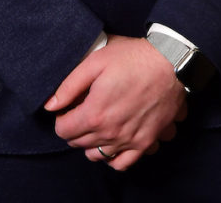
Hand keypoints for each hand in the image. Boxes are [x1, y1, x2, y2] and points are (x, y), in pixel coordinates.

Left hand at [44, 34, 187, 170]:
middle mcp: (110, 133)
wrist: (171, 62)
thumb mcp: (97, 61)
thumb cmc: (134, 58)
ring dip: (91, 143)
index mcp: (95, 113)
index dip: (62, 117)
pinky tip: (114, 141)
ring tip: (97, 124)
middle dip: (75, 128)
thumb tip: (50, 105)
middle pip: (78, 143)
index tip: (69, 106)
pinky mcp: (146, 142)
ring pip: (97, 156)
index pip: (63, 130)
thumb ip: (70, 85)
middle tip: (83, 110)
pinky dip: (113, 157)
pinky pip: (122, 163)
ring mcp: (129, 140)